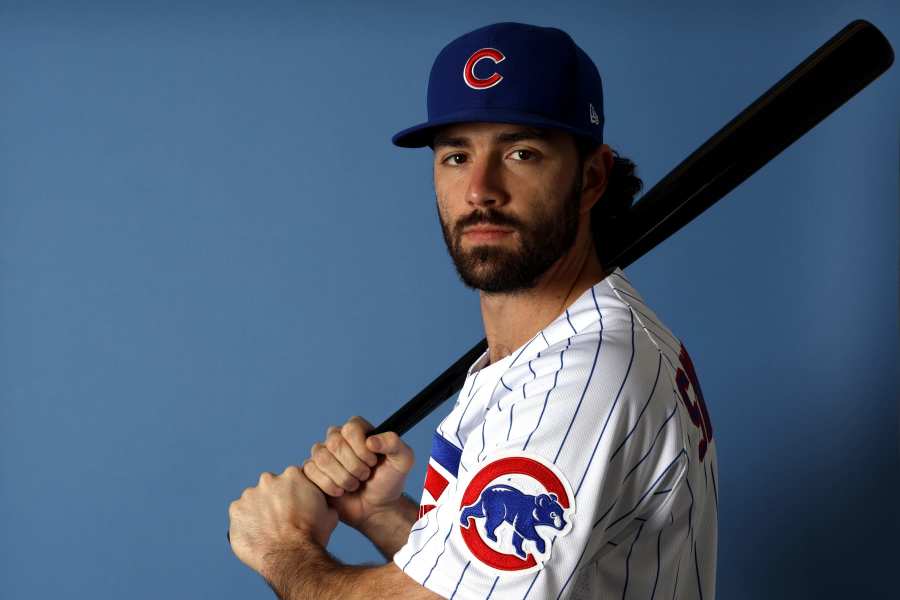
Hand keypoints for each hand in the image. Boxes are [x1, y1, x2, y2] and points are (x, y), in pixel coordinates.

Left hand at [228, 465, 337, 576]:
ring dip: (259, 511)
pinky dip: (246, 523)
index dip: (294, 494)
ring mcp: (249, 495)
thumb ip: (322, 501)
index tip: (296, 507)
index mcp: (292, 475)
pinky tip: (257, 536)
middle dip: (275, 501)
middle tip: (282, 520)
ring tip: (268, 531)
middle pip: (270, 487)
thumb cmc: (312, 535)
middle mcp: (268, 480)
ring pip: (253, 501)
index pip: (291, 479)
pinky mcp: (235, 511)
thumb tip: (324, 503)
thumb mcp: (329, 513)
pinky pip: (239, 515)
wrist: (292, 556)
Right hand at [302, 416, 414, 530]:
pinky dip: (329, 485)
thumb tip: (371, 441)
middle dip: (354, 466)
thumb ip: (394, 443)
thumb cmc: (389, 482)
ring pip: (322, 457)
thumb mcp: (402, 460)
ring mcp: (323, 454)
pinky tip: (341, 491)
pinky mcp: (313, 471)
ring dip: (342, 477)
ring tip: (354, 484)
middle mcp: (338, 438)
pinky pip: (311, 471)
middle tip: (364, 476)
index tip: (373, 462)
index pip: (351, 428)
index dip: (362, 448)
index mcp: (358, 430)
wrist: (376, 508)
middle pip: (335, 443)